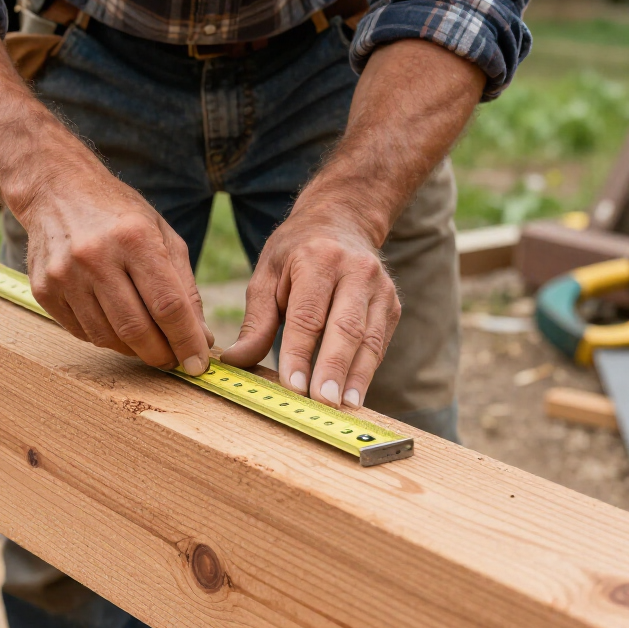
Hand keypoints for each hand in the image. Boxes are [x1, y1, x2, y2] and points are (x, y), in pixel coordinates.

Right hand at [14, 165, 213, 373]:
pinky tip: (116, 326)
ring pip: (107, 337)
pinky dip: (105, 338)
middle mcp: (95, 256)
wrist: (57, 190)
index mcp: (134, 238)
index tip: (198, 364)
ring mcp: (64, 275)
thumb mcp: (162, 235)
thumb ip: (185, 287)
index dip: (187, 341)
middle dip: (161, 355)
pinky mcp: (44, 290)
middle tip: (174, 360)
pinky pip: (82, 333)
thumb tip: (201, 337)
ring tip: (147, 343)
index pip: (168, 305)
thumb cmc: (120, 215)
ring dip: (133, 350)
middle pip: (136, 328)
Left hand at [220, 191, 399, 408]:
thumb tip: (236, 360)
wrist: (342, 220)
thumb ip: (256, 321)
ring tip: (344, 407)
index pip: (307, 315)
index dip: (300, 352)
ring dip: (357, 377)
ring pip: (369, 339)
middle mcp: (355, 270)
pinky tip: (355, 395)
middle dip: (333, 368)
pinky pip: (379, 342)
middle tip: (323, 402)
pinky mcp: (392, 304)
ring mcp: (379, 287)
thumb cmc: (296, 252)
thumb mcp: (267, 274)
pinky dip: (367, 371)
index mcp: (318, 259)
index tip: (293, 386)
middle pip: (345, 328)